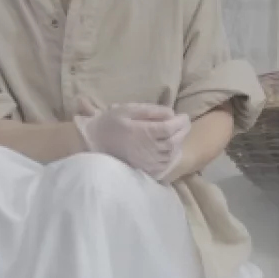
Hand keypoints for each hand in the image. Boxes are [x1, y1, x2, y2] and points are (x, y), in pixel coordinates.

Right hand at [74, 99, 190, 179]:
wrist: (94, 141)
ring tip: (178, 134)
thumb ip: (151, 110)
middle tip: (184, 124)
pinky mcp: (144, 168)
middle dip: (183, 131)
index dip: (181, 122)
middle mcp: (148, 148)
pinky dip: (170, 156)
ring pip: (170, 154)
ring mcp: (147, 161)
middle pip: (174, 141)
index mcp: (144, 132)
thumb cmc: (112, 122)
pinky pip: (163, 165)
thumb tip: (170, 113)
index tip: (184, 116)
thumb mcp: (129, 109)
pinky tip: (169, 149)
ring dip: (178, 143)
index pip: (170, 128)